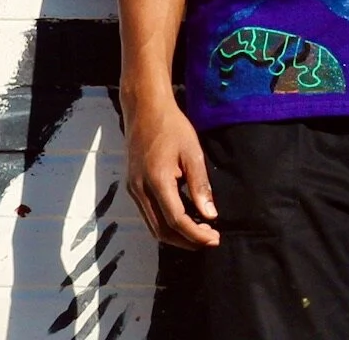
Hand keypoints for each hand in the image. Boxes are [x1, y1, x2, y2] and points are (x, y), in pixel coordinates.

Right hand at [124, 94, 219, 247]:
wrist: (144, 108)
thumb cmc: (171, 127)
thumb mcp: (192, 152)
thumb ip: (200, 185)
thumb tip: (210, 215)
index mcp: (157, 180)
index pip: (176, 220)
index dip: (196, 235)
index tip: (215, 238)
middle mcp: (139, 188)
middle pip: (161, 230)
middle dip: (187, 241)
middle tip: (210, 238)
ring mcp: (133, 187)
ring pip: (152, 225)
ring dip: (176, 235)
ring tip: (200, 231)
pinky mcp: (132, 185)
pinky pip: (148, 214)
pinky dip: (165, 223)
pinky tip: (183, 217)